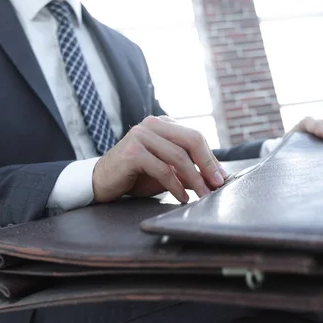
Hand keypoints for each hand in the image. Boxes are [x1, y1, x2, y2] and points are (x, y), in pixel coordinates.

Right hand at [92, 116, 227, 203]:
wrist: (102, 182)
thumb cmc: (136, 176)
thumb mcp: (167, 171)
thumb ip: (187, 171)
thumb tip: (215, 179)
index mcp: (163, 124)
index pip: (195, 137)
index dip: (210, 158)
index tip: (221, 178)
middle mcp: (153, 124)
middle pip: (192, 140)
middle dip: (208, 164)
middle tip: (217, 184)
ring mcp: (141, 135)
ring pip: (179, 156)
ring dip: (195, 179)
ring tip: (203, 195)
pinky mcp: (132, 151)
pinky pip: (163, 169)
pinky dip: (176, 186)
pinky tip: (182, 198)